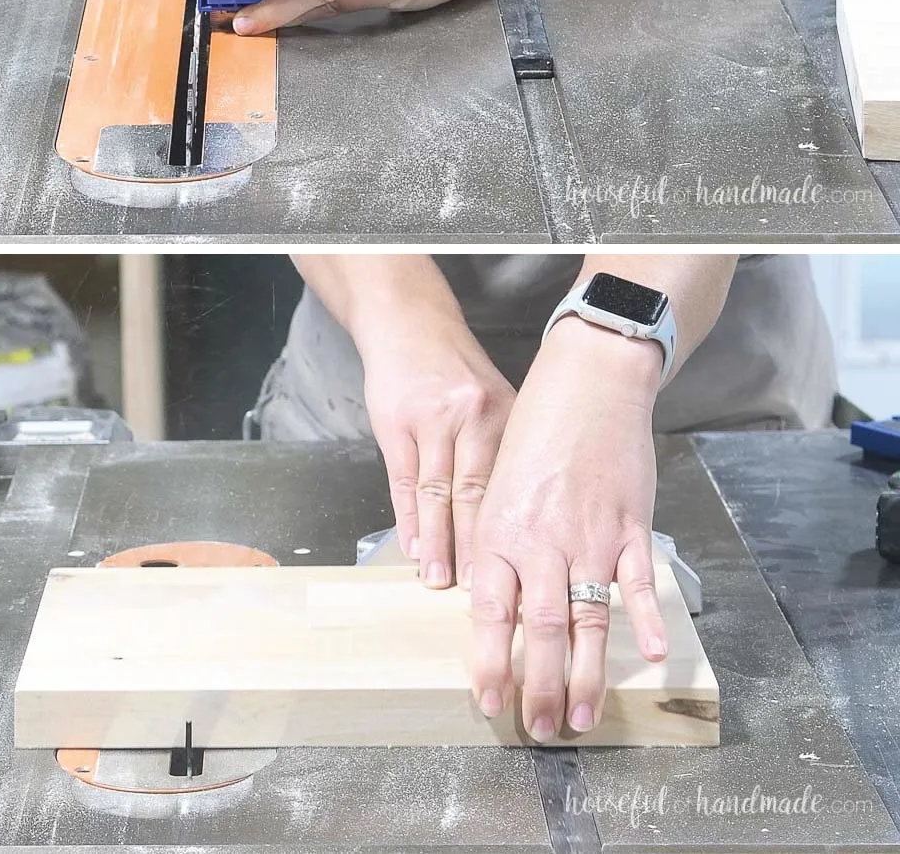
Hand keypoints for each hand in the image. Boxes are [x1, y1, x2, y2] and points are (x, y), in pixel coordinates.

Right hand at [356, 302, 515, 589]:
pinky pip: (402, 479)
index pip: (512, 487)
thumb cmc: (453, 366)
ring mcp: (431, 421)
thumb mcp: (492, 398)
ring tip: (438, 581)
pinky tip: (412, 545)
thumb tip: (514, 515)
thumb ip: (502, 449)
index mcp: (505, 417)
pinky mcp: (396, 423)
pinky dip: (407, 517)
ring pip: (437, 493)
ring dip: (437, 542)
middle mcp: (472, 419)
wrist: (409, 323)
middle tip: (483, 595)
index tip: (523, 575)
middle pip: (476, 496)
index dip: (515, 534)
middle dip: (479, 549)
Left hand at [469, 318, 667, 741]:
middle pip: (541, 631)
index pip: (489, 613)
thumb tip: (491, 604)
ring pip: (587, 621)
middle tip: (540, 729)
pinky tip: (651, 655)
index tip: (489, 703)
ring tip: (580, 717)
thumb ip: (497, 546)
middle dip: (538, 687)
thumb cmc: (534, 434)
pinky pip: (637, 583)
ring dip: (585, 675)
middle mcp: (542, 542)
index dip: (489, 664)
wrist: (586, 385)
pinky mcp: (629, 527)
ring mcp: (589, 537)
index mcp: (500, 531)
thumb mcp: (497, 487)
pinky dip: (645, 620)